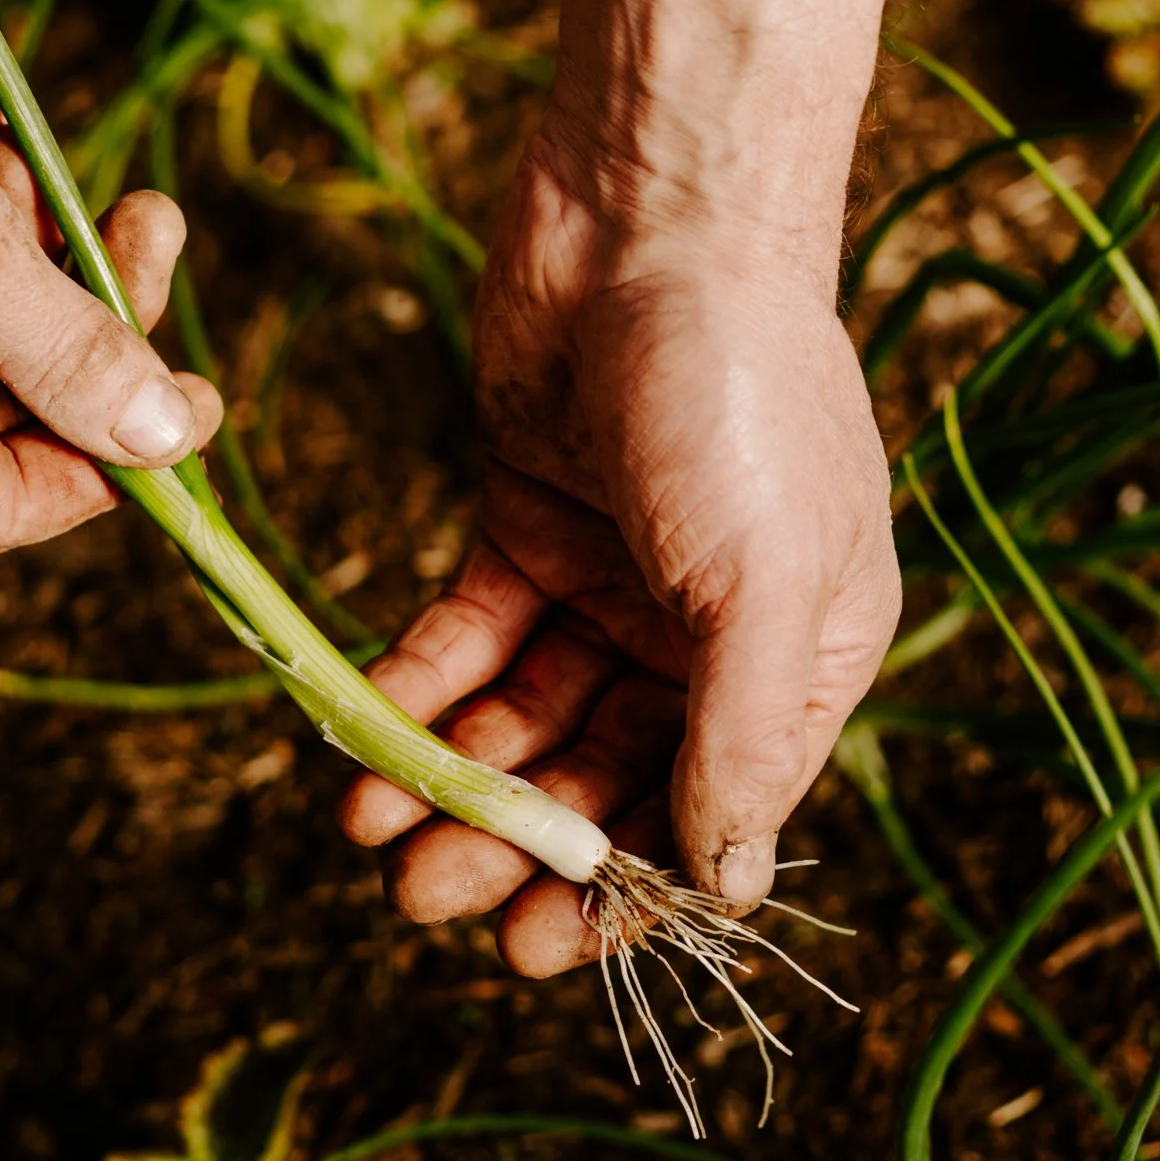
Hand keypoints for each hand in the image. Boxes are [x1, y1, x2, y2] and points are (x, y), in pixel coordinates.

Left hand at [339, 135, 899, 970]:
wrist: (649, 214)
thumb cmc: (739, 388)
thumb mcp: (765, 578)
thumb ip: (743, 737)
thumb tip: (729, 888)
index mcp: (797, 657)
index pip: (709, 811)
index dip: (622, 887)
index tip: (538, 947)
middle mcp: (704, 631)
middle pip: (603, 775)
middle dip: (517, 842)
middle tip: (426, 895)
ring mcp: (611, 576)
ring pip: (523, 717)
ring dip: (453, 779)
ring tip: (372, 831)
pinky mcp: (524, 521)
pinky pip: (465, 636)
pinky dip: (417, 690)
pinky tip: (362, 739)